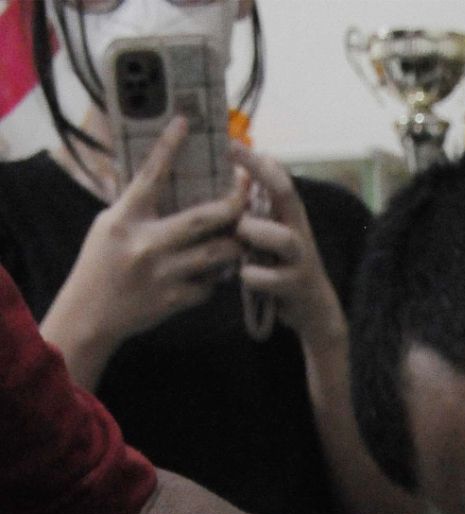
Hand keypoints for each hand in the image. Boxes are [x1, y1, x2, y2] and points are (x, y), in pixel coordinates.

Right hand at [48, 118, 247, 367]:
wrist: (91, 315)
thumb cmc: (98, 264)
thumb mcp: (108, 224)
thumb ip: (134, 203)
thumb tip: (154, 172)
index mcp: (126, 218)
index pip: (151, 175)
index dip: (169, 146)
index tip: (185, 122)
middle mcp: (148, 244)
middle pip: (203, 218)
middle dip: (233, 203)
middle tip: (247, 190)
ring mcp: (164, 274)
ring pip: (217, 254)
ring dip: (236, 241)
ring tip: (246, 231)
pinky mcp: (174, 300)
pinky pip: (209, 284)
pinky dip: (218, 274)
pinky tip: (221, 267)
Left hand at [232, 143, 346, 350]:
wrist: (313, 309)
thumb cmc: (283, 266)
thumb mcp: (274, 234)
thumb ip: (259, 209)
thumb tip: (237, 175)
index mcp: (290, 215)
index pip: (276, 178)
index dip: (256, 161)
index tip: (232, 144)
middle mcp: (299, 231)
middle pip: (286, 195)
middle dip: (262, 177)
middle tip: (236, 172)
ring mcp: (300, 259)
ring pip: (281, 237)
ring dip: (255, 232)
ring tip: (241, 235)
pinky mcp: (295, 287)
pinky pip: (269, 278)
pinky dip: (252, 276)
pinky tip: (244, 276)